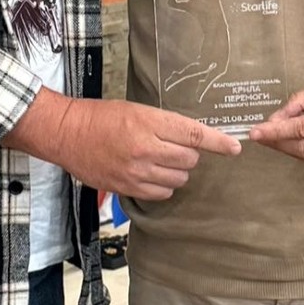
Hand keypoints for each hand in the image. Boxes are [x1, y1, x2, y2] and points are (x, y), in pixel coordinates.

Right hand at [7, 90, 240, 200]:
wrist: (68, 133)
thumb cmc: (102, 117)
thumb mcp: (138, 110)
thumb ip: (166, 126)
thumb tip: (194, 142)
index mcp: (150, 122)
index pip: (194, 134)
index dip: (218, 143)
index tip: (234, 148)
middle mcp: (146, 148)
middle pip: (189, 160)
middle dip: (188, 156)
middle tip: (173, 148)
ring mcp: (137, 171)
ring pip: (178, 180)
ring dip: (176, 172)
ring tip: (158, 161)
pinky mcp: (128, 188)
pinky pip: (162, 194)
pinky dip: (163, 187)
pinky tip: (151, 175)